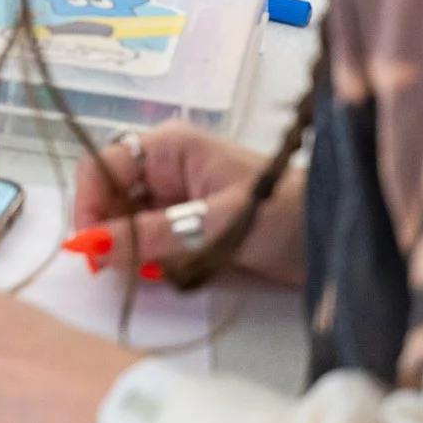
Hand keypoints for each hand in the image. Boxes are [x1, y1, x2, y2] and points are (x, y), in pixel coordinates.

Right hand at [72, 123, 303, 284]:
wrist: (334, 239)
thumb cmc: (283, 214)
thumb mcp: (216, 224)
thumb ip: (153, 236)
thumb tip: (92, 247)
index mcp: (167, 149)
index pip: (101, 167)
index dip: (87, 204)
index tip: (89, 247)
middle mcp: (163, 170)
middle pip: (108, 198)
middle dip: (109, 233)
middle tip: (117, 270)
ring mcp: (173, 200)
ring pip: (125, 225)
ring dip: (131, 252)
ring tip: (152, 272)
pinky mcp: (185, 228)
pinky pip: (148, 244)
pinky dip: (150, 263)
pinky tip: (167, 274)